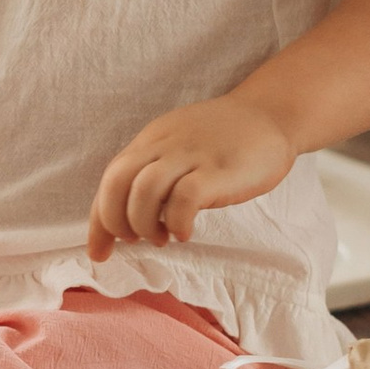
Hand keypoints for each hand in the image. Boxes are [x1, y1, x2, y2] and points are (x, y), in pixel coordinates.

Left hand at [89, 98, 295, 252]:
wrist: (271, 114)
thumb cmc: (223, 139)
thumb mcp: (178, 148)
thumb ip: (153, 173)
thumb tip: (128, 218)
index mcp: (150, 142)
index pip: (109, 181)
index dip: (98, 222)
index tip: (99, 254)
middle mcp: (163, 146)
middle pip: (116, 182)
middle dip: (115, 221)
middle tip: (134, 241)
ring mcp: (191, 156)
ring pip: (144, 189)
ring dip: (143, 223)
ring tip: (161, 237)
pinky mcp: (218, 170)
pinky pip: (184, 197)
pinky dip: (177, 222)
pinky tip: (185, 232)